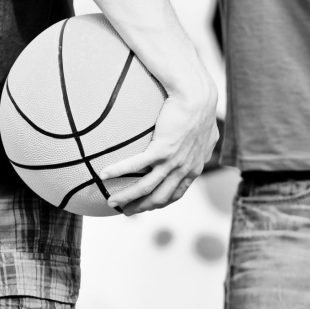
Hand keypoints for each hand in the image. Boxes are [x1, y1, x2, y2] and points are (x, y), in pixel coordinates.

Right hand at [97, 78, 218, 214]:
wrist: (198, 96)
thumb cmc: (202, 108)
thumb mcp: (206, 131)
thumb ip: (200, 143)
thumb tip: (191, 141)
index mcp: (193, 167)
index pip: (176, 193)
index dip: (160, 202)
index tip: (147, 205)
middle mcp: (184, 169)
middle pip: (160, 197)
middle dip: (142, 207)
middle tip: (125, 212)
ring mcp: (173, 161)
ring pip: (147, 188)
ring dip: (127, 197)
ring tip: (111, 202)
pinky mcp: (163, 149)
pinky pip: (136, 165)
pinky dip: (119, 171)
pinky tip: (103, 174)